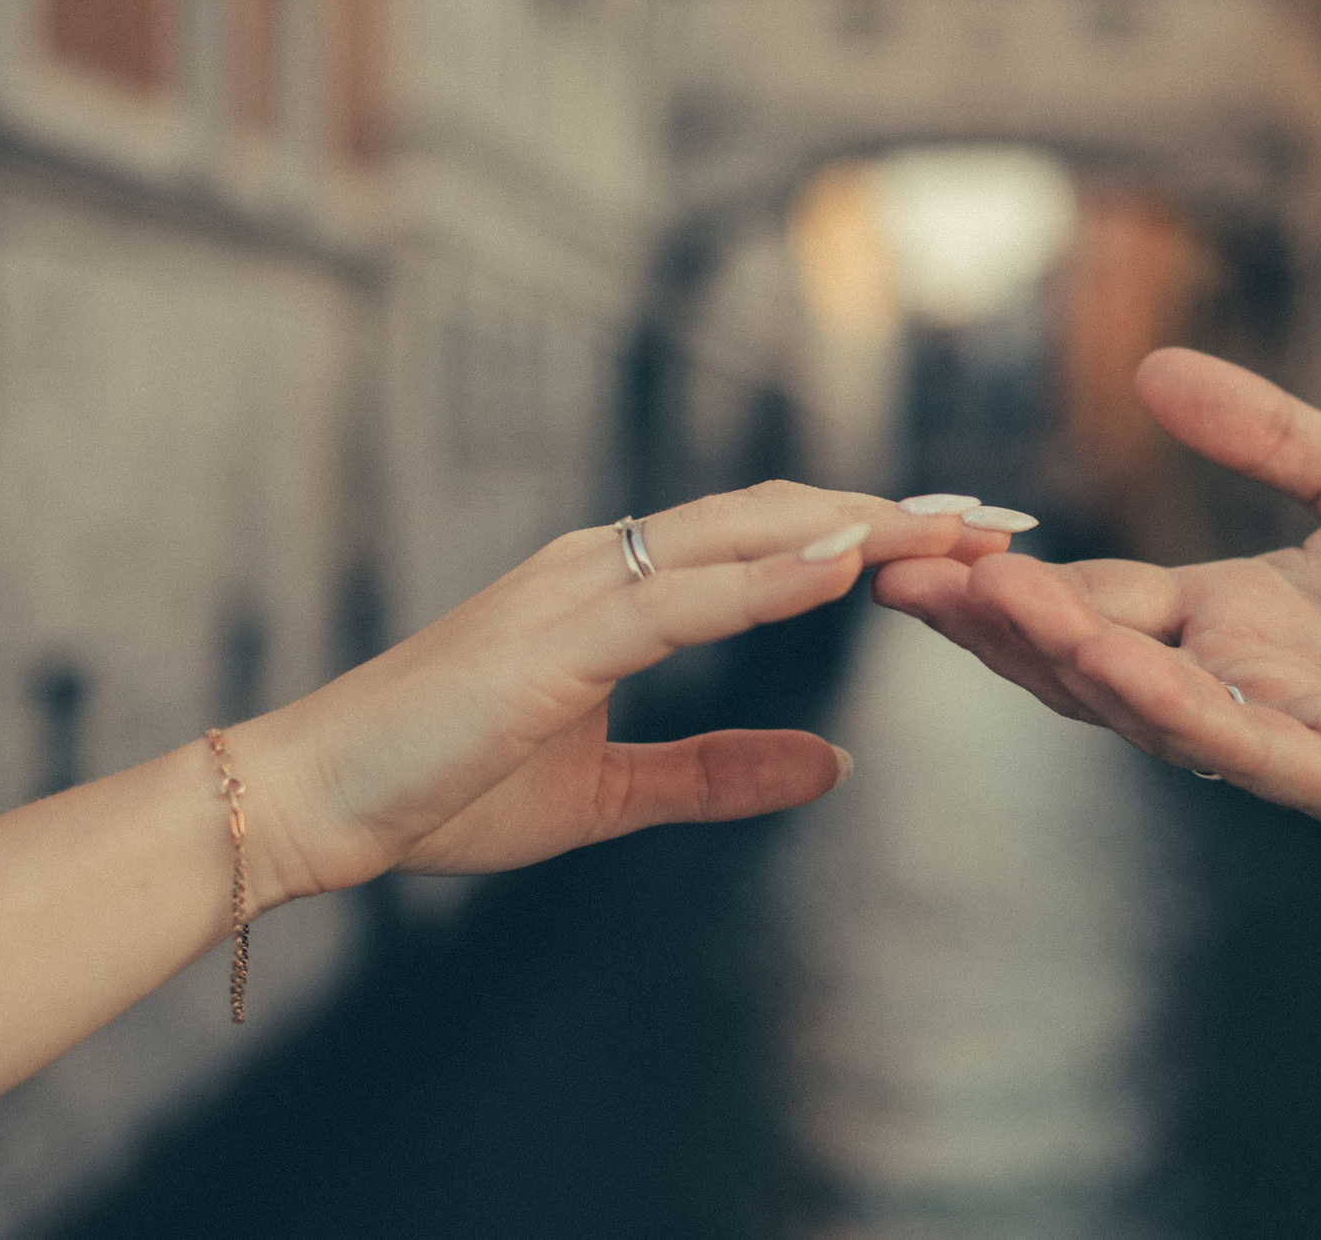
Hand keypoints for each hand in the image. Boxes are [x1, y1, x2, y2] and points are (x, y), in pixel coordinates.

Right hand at [232, 482, 1004, 908]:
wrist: (315, 805)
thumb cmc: (443, 789)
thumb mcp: (612, 792)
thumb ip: (720, 771)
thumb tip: (834, 764)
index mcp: (620, 591)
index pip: (773, 540)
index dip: (874, 536)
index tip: (967, 544)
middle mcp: (607, 564)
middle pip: (783, 516)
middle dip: (899, 515)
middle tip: (1005, 524)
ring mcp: (580, 588)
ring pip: (749, 534)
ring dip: (863, 529)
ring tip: (961, 533)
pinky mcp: (557, 637)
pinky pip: (686, 595)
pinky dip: (775, 575)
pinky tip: (852, 567)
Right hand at [873, 351, 1320, 844]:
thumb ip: (1267, 433)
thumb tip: (1152, 368)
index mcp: (1230, 612)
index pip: (1092, 594)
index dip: (1007, 575)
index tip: (917, 540)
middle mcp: (1235, 678)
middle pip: (1084, 657)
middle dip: (992, 623)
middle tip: (894, 575)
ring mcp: (1281, 733)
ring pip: (1141, 704)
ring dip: (1058, 655)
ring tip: (982, 600)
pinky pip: (1239, 745)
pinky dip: (1169, 706)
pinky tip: (1112, 662)